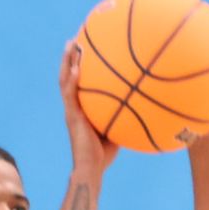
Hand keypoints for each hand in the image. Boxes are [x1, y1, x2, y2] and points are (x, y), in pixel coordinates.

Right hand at [60, 40, 118, 174]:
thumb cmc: (104, 155)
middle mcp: (73, 107)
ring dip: (67, 62)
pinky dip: (72, 80)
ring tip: (71, 44)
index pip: (77, 84)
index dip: (77, 68)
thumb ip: (124, 117)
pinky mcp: (72, 117)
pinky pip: (70, 94)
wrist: (90, 169)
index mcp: (80, 110)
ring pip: (65, 81)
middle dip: (70, 59)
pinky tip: (77, 67)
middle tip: (73, 40)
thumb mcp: (117, 131)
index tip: (82, 52)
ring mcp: (71, 111)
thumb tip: (143, 106)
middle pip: (68, 77)